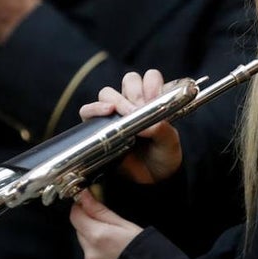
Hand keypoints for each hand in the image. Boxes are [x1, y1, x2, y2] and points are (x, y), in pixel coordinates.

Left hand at [69, 189, 142, 258]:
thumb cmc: (145, 252)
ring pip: (87, 252)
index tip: (88, 206)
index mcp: (98, 236)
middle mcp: (91, 255)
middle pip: (81, 234)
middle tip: (112, 232)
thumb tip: (84, 196)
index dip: (81, 209)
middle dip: (91, 229)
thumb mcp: (126, 226)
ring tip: (117, 253)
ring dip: (97, 249)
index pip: (76, 216)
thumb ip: (101, 211)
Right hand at [79, 69, 182, 184]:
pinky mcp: (98, 126)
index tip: (154, 98)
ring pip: (107, 92)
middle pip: (128, 80)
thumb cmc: (163, 156)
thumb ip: (162, 130)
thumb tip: (146, 124)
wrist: (151, 180)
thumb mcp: (170, 143)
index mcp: (153, 100)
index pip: (150, 77)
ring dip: (116, 100)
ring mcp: (115, 113)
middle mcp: (133, 102)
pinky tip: (106, 112)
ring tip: (124, 114)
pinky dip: (94, 108)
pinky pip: (87, 111)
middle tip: (140, 109)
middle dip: (135, 92)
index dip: (152, 84)